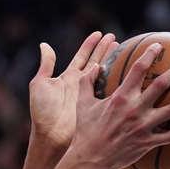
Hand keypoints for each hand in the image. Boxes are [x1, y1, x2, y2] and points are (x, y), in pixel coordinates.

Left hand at [29, 32, 116, 147]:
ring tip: (124, 48)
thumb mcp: (39, 84)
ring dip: (114, 60)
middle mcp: (81, 84)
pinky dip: (119, 81)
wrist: (52, 134)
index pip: (82, 57)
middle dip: (106, 50)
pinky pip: (111, 91)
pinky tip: (129, 71)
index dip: (90, 45)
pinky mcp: (98, 105)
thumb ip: (46, 64)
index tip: (100, 34)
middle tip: (116, 38)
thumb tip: (44, 44)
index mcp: (68, 77)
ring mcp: (91, 95)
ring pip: (105, 74)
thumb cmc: (43, 111)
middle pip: (97, 62)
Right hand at [67, 44, 169, 168]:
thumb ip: (87, 82)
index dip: (149, 55)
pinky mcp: (148, 142)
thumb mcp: (82, 104)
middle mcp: (135, 109)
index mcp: (121, 97)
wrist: (90, 159)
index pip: (138, 69)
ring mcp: (143, 126)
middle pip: (161, 85)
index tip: (158, 46)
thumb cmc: (85, 131)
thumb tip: (96, 66)